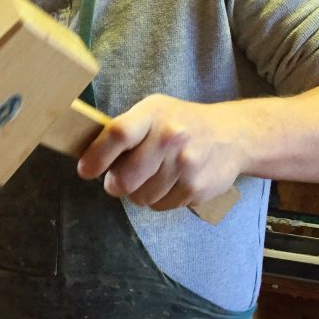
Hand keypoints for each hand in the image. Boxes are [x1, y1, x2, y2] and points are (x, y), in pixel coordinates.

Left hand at [77, 94, 247, 210]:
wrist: (232, 135)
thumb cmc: (183, 123)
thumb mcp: (155, 111)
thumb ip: (126, 130)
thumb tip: (91, 158)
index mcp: (154, 114)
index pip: (118, 134)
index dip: (96, 156)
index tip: (86, 170)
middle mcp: (170, 137)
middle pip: (125, 177)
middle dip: (115, 184)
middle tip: (118, 180)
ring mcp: (185, 164)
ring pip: (141, 197)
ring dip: (139, 193)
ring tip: (153, 177)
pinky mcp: (196, 188)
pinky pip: (161, 206)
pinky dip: (160, 200)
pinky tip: (171, 183)